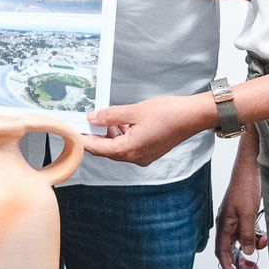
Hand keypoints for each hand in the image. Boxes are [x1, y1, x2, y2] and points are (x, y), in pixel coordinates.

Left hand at [83, 94, 214, 166]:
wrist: (193, 116)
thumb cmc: (168, 114)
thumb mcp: (134, 111)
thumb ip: (110, 116)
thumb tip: (93, 118)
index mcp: (129, 150)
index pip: (98, 148)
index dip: (85, 139)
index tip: (75, 130)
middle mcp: (136, 158)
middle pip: (108, 150)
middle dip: (96, 136)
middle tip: (87, 121)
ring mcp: (144, 156)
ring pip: (119, 148)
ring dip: (110, 135)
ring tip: (105, 118)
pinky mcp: (150, 151)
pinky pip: (129, 146)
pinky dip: (122, 136)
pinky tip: (121, 122)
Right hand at [217, 157, 266, 268]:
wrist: (250, 169)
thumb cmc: (245, 187)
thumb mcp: (248, 214)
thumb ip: (247, 234)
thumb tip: (247, 252)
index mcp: (224, 225)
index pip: (222, 253)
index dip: (228, 268)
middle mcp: (227, 224)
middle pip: (231, 250)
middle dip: (242, 260)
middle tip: (254, 268)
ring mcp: (235, 219)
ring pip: (241, 241)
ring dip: (253, 246)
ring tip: (264, 242)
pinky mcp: (244, 215)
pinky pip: (248, 232)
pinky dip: (256, 236)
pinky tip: (264, 233)